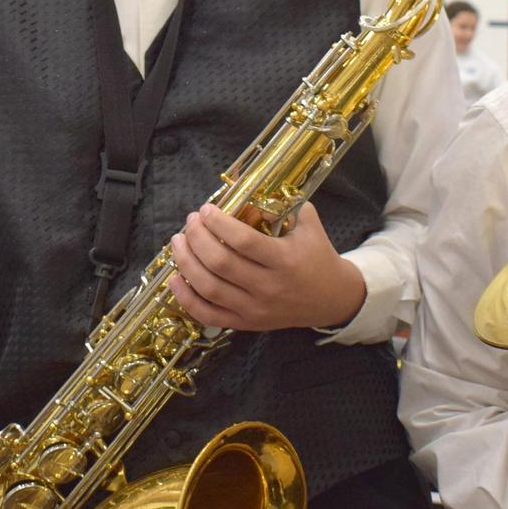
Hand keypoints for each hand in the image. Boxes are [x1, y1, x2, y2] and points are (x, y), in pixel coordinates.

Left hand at [165, 202, 365, 331]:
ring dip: (187, 262)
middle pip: (220, 263)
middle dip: (197, 238)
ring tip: (178, 242)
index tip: (206, 210)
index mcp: (284, 261)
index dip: (218, 223)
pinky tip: (175, 278)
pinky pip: (209, 315)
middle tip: (190, 222)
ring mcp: (255, 309)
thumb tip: (254, 184)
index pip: (243, 241)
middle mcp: (268, 287)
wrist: (333, 300)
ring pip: (209, 288)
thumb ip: (287, 205)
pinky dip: (186, 299)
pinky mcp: (246, 324)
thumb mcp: (310, 227)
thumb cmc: (319, 258)